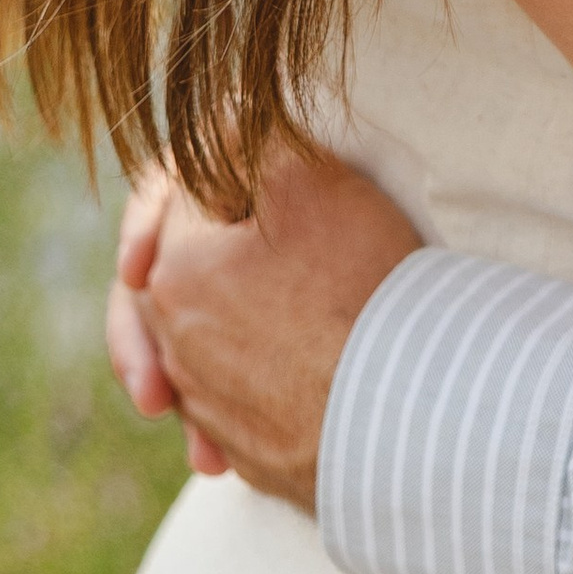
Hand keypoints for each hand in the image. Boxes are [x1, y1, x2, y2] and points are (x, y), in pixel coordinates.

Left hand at [107, 149, 423, 509]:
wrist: (401, 412)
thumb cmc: (356, 288)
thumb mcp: (309, 181)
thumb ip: (250, 140)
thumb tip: (221, 124)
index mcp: (171, 276)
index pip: (182, 202)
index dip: (230, 175)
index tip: (271, 173)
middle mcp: (172, 348)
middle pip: (186, 274)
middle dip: (224, 248)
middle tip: (280, 234)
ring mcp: (207, 407)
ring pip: (210, 339)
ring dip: (240, 317)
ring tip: (292, 307)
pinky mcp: (245, 449)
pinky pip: (239, 399)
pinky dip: (261, 376)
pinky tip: (303, 369)